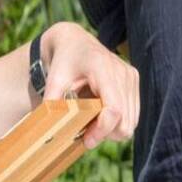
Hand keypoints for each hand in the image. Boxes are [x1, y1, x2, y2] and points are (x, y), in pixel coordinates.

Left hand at [41, 22, 139, 149]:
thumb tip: (48, 135)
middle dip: (105, 134)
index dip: (102, 131)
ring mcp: (130, 75)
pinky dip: (118, 122)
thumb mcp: (54, 80)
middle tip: (86, 132)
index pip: (114, 109)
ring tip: (91, 122)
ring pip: (131, 123)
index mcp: (102, 67)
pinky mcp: (134, 80)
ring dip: (112, 130)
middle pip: (125, 122)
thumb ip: (52, 104)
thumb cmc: (63, 61)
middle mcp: (122, 70)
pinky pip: (132, 115)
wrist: (74, 41)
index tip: (86, 140)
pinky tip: (101, 114)